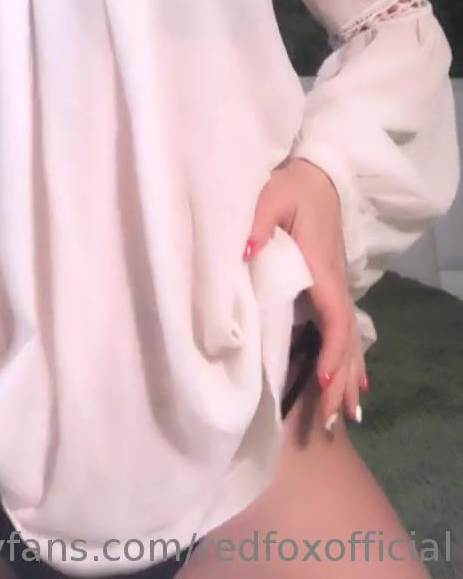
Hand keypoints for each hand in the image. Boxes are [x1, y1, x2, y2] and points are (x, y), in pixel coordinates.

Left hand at [245, 157, 365, 431]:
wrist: (316, 174)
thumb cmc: (291, 186)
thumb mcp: (270, 198)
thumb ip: (258, 223)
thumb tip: (244, 252)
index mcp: (321, 268)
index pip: (335, 321)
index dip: (333, 355)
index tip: (326, 384)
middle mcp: (333, 282)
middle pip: (346, 340)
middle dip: (341, 381)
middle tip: (332, 421)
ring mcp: (333, 284)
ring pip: (347, 338)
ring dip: (347, 375)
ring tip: (346, 416)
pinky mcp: (326, 284)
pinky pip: (341, 328)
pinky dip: (347, 357)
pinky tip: (350, 380)